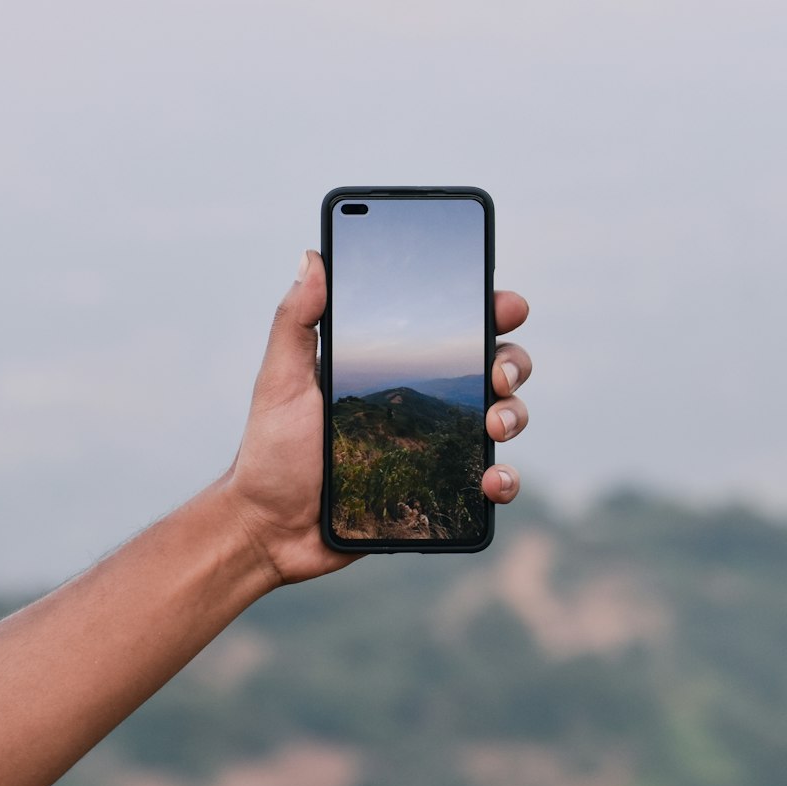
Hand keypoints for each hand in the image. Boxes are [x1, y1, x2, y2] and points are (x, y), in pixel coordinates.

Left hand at [227, 250, 530, 586]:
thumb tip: (313, 257)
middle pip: (492, 367)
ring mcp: (436, 446)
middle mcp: (423, 401)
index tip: (505, 305)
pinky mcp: (440, 491)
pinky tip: (491, 480)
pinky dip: (504, 478)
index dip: (488, 312)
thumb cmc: (273, 450)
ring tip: (496, 424)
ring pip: (504, 417)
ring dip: (515, 413)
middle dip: (511, 362)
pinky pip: (489, 480)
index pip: (452, 327)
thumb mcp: (281, 379)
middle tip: (498, 373)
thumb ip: (296, 320)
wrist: (271, 527)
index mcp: (394, 365)